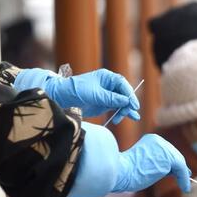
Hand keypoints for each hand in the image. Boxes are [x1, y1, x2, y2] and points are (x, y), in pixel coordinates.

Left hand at [14, 68, 140, 123]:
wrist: (63, 98)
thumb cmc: (77, 91)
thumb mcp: (95, 94)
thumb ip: (111, 98)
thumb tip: (126, 101)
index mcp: (107, 77)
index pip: (122, 84)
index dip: (129, 94)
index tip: (133, 104)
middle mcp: (109, 85)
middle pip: (124, 94)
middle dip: (128, 104)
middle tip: (127, 113)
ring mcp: (108, 95)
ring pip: (122, 102)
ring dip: (126, 110)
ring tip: (128, 118)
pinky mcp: (105, 104)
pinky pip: (117, 108)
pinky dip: (122, 113)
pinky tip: (129, 118)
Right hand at [114, 134, 191, 192]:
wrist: (120, 172)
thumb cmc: (125, 172)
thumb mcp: (143, 164)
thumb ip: (157, 164)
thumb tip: (172, 171)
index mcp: (151, 139)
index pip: (166, 151)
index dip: (172, 162)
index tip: (177, 171)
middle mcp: (159, 140)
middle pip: (174, 154)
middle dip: (180, 167)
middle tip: (187, 177)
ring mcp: (164, 148)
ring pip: (179, 162)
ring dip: (182, 175)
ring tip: (185, 186)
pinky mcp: (168, 158)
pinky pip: (181, 169)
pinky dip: (184, 179)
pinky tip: (185, 188)